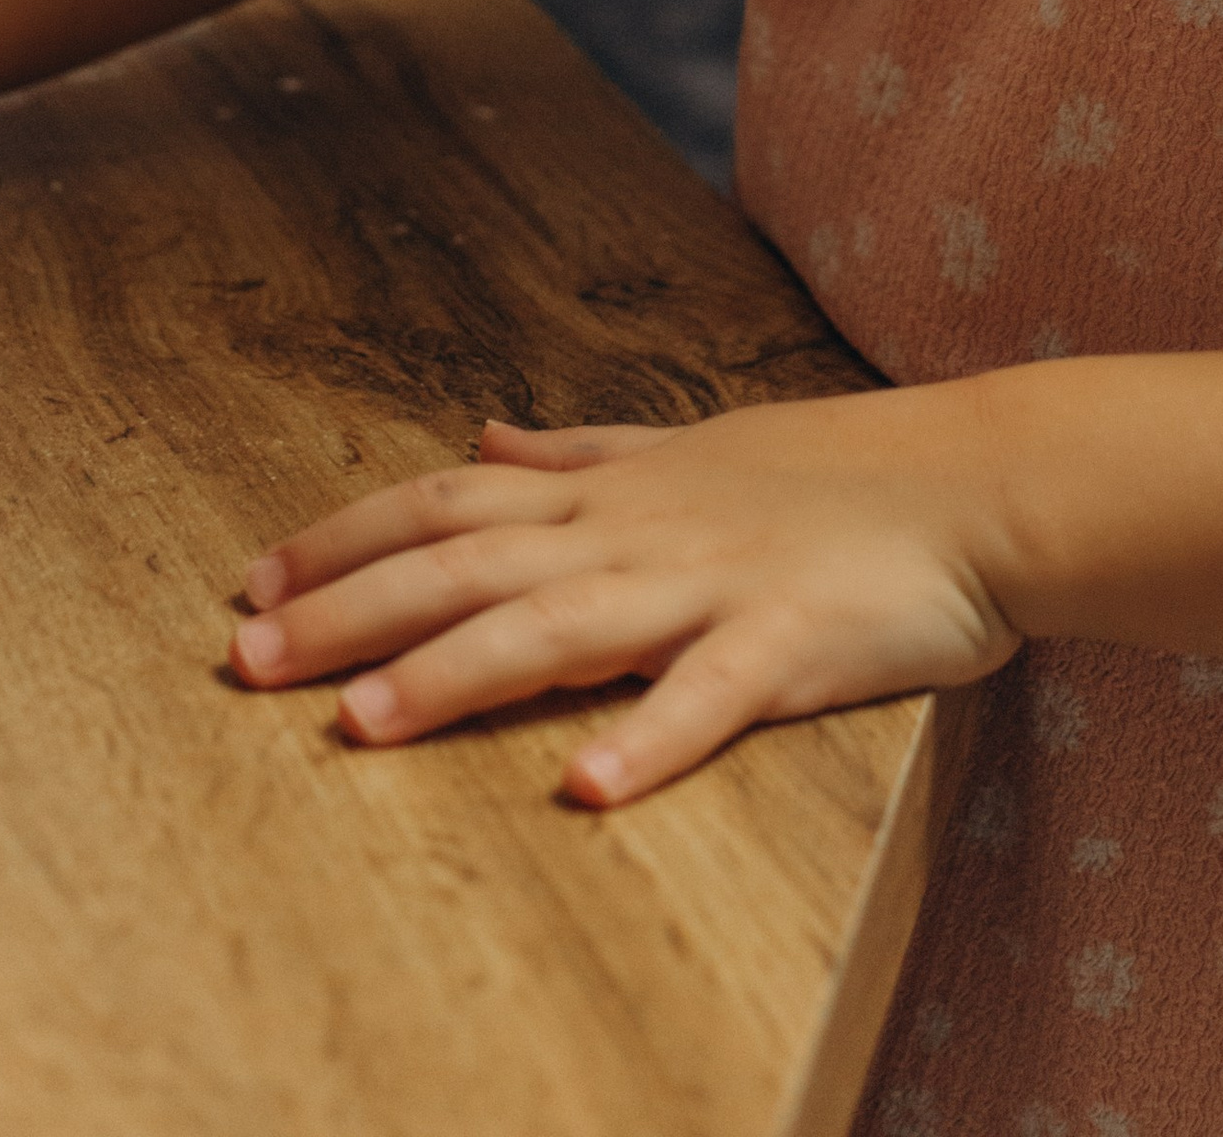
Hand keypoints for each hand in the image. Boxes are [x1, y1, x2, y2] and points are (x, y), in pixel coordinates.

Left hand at [229, 389, 1022, 799]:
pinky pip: (708, 697)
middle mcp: (639, 527)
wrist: (979, 480)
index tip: (250, 579)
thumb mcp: (693, 445)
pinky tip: (584, 788)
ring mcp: (711, 585)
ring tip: (361, 724)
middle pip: (470, 562)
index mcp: (614, 486)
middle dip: (350, 610)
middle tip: (243, 657)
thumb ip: (582, 446)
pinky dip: (644, 738)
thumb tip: (485, 434)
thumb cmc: (836, 472)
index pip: (450, 501)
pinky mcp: (789, 643)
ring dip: (455, 673)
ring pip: (560, 626)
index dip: (347, 536)